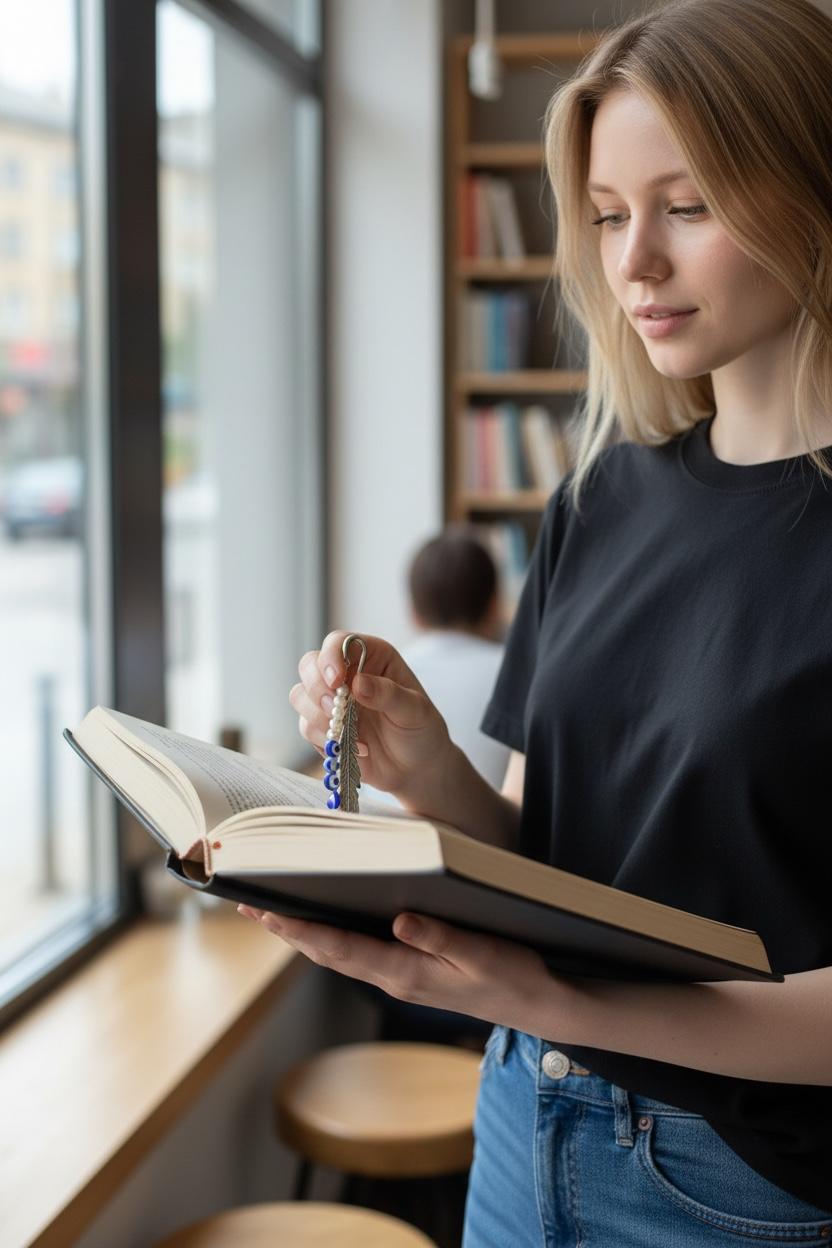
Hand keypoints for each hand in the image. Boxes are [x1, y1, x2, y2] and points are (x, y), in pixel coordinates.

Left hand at [236, 904, 568, 1034]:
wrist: (537, 1004)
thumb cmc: (513, 975)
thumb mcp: (482, 954)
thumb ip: (441, 938)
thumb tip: (400, 921)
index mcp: (406, 973)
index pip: (341, 949)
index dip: (302, 930)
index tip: (268, 913)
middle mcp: (394, 977)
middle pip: (328, 952)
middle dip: (288, 930)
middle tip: (248, 905)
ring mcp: (400, 976)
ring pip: (339, 953)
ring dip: (303, 934)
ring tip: (270, 911)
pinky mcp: (409, 970)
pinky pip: (358, 952)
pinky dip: (330, 936)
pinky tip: (321, 920)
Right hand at [289, 630, 452, 804]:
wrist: (417, 769)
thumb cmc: (422, 732)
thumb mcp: (415, 711)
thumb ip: (389, 694)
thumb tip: (358, 683)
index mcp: (373, 657)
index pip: (339, 642)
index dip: (330, 657)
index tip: (335, 681)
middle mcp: (348, 674)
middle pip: (309, 664)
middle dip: (316, 687)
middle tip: (334, 709)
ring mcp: (333, 700)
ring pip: (300, 695)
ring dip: (317, 716)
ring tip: (350, 734)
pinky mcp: (324, 726)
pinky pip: (305, 726)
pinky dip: (324, 739)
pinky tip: (356, 748)